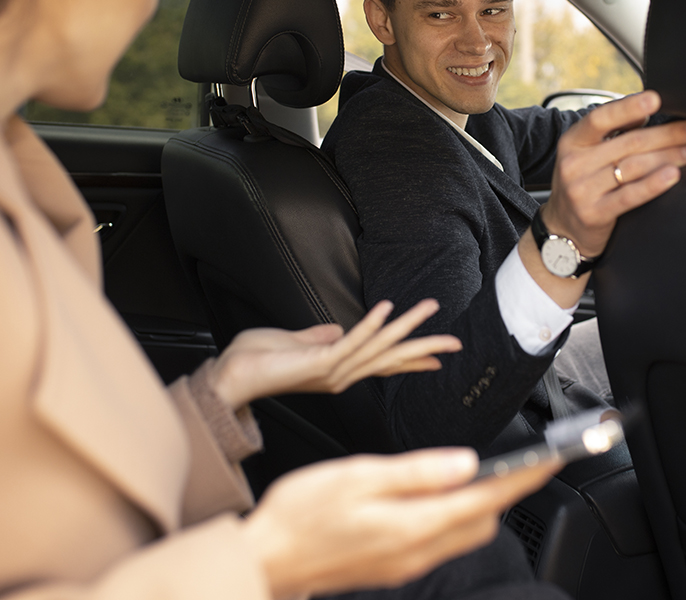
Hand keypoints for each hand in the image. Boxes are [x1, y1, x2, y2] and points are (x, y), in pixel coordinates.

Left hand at [209, 299, 459, 408]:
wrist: (230, 376)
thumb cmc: (255, 361)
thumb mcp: (294, 343)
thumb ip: (317, 337)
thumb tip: (335, 328)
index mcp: (338, 370)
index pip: (383, 364)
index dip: (411, 360)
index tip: (437, 358)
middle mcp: (341, 375)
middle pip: (392, 359)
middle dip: (424, 348)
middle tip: (455, 342)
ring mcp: (333, 371)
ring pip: (379, 347)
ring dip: (406, 326)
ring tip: (429, 308)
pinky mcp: (320, 363)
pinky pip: (351, 343)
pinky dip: (370, 326)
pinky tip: (386, 309)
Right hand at [242, 448, 558, 596]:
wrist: (265, 560)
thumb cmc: (301, 514)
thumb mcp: (358, 476)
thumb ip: (418, 471)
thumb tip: (466, 463)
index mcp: (413, 524)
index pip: (486, 498)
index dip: (523, 478)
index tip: (551, 459)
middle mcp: (417, 551)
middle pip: (482, 520)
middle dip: (508, 491)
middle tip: (524, 460)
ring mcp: (406, 563)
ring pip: (465, 533)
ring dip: (482, 504)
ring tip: (487, 472)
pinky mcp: (394, 566)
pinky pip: (441, 541)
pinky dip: (455, 516)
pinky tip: (441, 496)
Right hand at [542, 90, 685, 255]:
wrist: (563, 230)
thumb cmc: (583, 184)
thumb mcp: (586, 154)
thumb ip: (611, 133)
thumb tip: (644, 112)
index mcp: (573, 141)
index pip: (600, 118)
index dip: (628, 108)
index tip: (656, 99)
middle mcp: (574, 164)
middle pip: (629, 143)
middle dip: (668, 134)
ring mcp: (582, 190)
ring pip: (634, 167)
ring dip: (670, 157)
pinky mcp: (594, 214)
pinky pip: (630, 196)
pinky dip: (654, 184)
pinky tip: (673, 175)